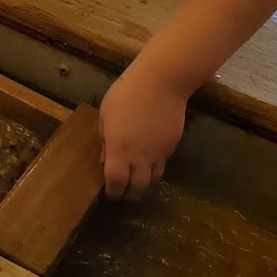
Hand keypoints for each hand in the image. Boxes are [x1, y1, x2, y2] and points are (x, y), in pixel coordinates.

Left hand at [98, 65, 186, 200]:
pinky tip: (149, 158)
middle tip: (123, 192)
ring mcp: (159, 154)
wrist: (162, 82)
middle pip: (137, 188)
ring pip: (153, 179)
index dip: (112, 192)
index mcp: (119, 150)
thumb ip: (104, 140)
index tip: (109, 193)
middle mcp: (140, 158)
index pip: (116, 182)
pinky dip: (154, 167)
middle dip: (129, 194)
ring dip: (143, 183)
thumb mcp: (106, 114)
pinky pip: (162, 164)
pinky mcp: (172, 146)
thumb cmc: (126, 93)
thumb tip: (104, 159)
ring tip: (137, 179)